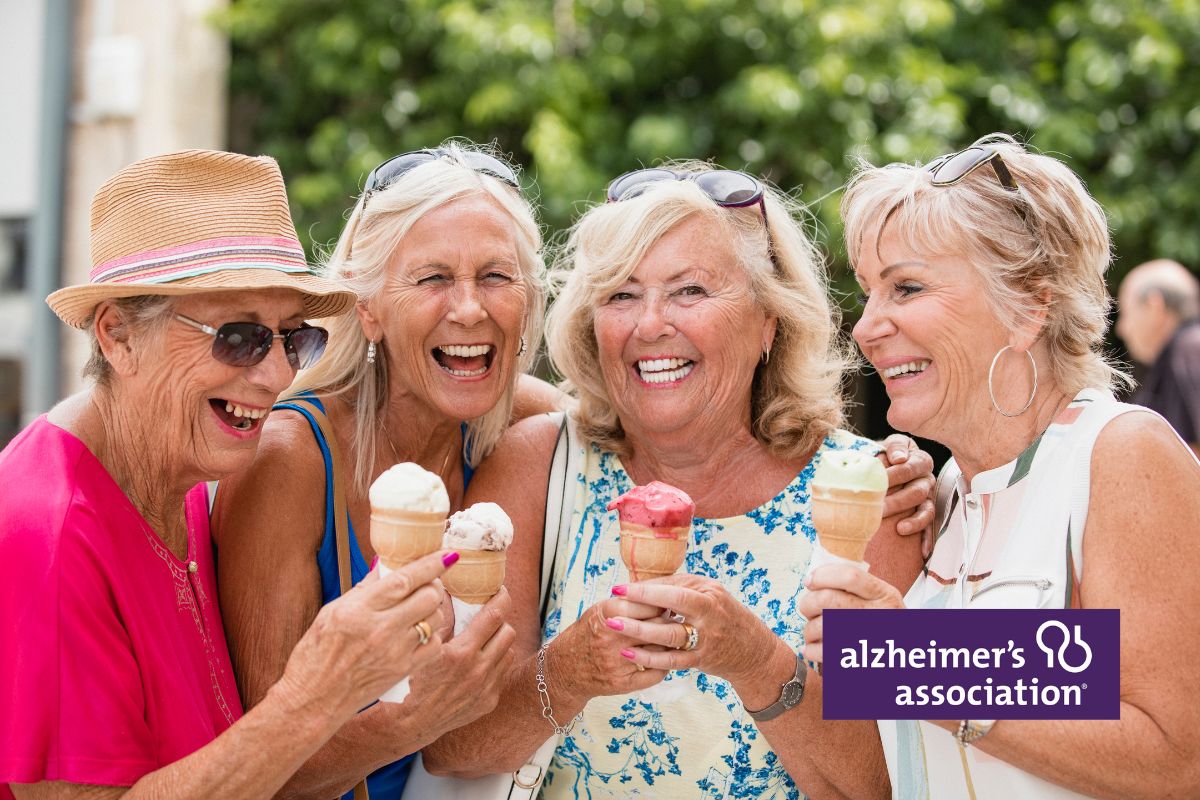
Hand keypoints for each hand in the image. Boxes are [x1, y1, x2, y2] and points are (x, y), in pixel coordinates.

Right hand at [274, 550, 449, 720]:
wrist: (312, 700)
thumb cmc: (315, 655)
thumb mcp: (330, 613)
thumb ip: (362, 590)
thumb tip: (385, 566)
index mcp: (358, 610)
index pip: (404, 580)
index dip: (430, 564)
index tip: (448, 555)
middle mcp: (380, 629)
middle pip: (428, 597)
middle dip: (433, 586)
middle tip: (426, 585)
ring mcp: (395, 652)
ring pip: (435, 619)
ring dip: (433, 610)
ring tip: (419, 611)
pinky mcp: (403, 671)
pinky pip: (435, 646)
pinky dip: (433, 636)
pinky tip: (419, 634)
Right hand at [406, 588, 517, 739]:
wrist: (418, 720)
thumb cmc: (417, 680)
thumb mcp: (426, 647)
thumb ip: (442, 619)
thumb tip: (449, 592)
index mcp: (461, 652)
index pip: (494, 616)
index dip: (501, 598)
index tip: (499, 590)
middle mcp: (478, 669)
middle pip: (508, 631)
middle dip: (501, 620)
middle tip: (490, 617)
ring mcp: (487, 686)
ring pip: (509, 651)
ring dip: (499, 642)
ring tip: (484, 641)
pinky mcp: (490, 700)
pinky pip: (502, 672)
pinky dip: (495, 663)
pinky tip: (479, 663)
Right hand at [550, 592, 666, 701]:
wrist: (566, 668)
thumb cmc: (588, 634)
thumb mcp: (601, 610)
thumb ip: (627, 602)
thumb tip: (660, 596)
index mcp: (608, 614)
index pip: (650, 606)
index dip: (663, 604)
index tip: (670, 604)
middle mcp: (612, 638)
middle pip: (657, 627)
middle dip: (669, 623)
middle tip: (676, 621)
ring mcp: (617, 662)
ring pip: (659, 651)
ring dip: (669, 645)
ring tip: (672, 639)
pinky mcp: (622, 683)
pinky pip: (655, 675)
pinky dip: (663, 667)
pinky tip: (664, 660)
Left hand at [607, 575, 774, 686]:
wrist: (752, 650)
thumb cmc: (723, 615)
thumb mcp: (708, 594)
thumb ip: (679, 588)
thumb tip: (642, 585)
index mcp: (709, 593)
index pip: (675, 588)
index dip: (646, 589)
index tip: (620, 588)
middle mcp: (710, 614)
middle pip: (673, 608)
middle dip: (641, 606)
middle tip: (613, 605)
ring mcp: (707, 639)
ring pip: (670, 636)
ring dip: (641, 632)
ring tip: (615, 627)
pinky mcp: (702, 660)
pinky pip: (673, 661)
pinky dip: (650, 658)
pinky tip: (630, 653)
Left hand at [798, 563, 903, 663]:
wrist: (900, 658)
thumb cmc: (882, 623)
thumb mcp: (881, 600)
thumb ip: (854, 588)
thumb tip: (813, 581)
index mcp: (884, 594)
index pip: (849, 576)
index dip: (822, 576)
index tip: (809, 581)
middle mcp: (879, 614)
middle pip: (828, 599)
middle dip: (808, 603)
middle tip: (808, 609)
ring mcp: (868, 638)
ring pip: (820, 626)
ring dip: (808, 629)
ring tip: (812, 631)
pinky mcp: (857, 660)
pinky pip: (821, 652)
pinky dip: (810, 650)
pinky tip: (813, 649)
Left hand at [879, 433, 935, 555]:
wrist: (888, 462)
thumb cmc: (888, 454)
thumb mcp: (891, 444)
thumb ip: (894, 447)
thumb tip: (898, 458)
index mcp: (920, 459)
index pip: (909, 468)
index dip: (894, 474)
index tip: (879, 481)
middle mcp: (927, 478)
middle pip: (917, 491)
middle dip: (897, 500)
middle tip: (879, 508)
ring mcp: (929, 496)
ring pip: (927, 509)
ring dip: (913, 520)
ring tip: (899, 529)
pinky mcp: (927, 512)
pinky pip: (932, 526)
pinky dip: (927, 539)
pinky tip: (923, 551)